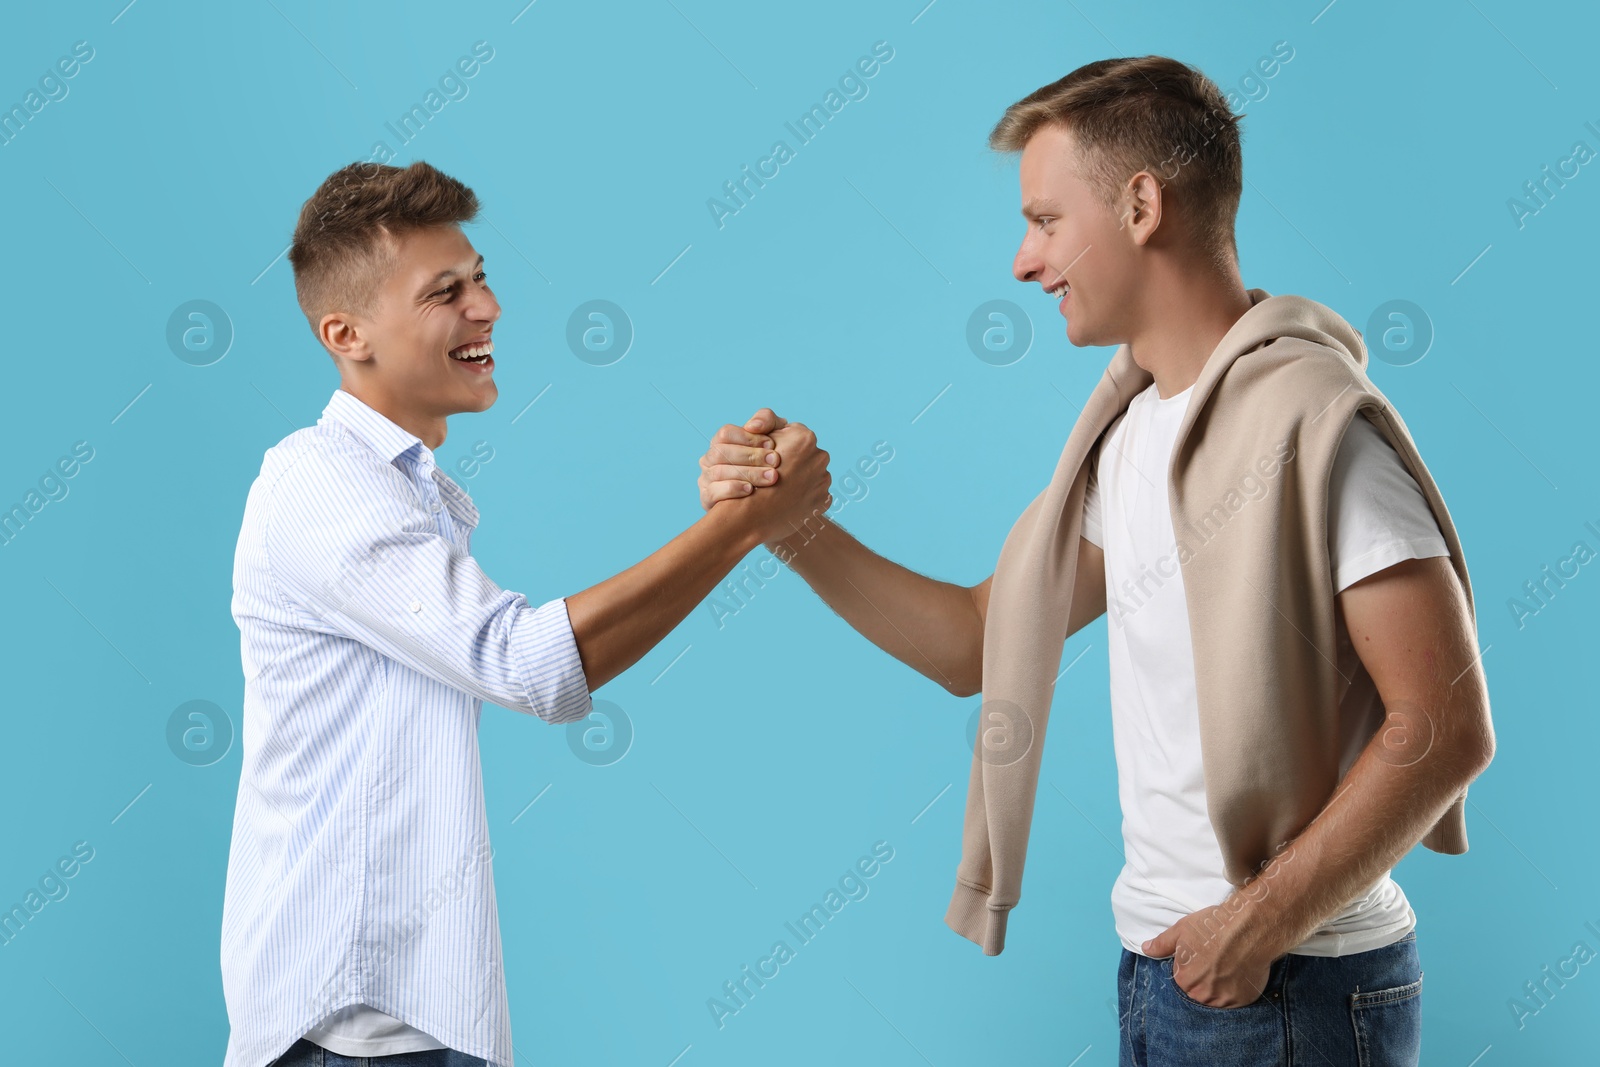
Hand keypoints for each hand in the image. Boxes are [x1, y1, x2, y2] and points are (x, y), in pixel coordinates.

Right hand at [698, 408, 788, 509]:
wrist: (772, 496)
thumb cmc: (770, 460)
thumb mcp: (774, 435)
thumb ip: (767, 421)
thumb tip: (753, 425)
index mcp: (721, 442)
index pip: (725, 433)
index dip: (747, 437)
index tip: (771, 444)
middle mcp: (710, 459)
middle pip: (721, 452)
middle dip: (750, 456)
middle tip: (775, 461)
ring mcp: (706, 479)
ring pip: (718, 472)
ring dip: (747, 473)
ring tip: (771, 477)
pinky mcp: (707, 498)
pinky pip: (713, 492)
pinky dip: (732, 489)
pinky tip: (751, 490)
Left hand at [1142, 902, 1276, 1007]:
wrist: (1248, 928)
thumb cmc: (1213, 927)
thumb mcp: (1181, 930)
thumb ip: (1162, 944)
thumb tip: (1146, 949)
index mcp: (1184, 980)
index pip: (1183, 977)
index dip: (1193, 964)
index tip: (1203, 953)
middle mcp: (1202, 995)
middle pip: (1199, 989)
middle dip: (1206, 976)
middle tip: (1217, 958)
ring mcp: (1224, 1000)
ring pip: (1217, 996)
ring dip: (1221, 984)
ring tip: (1229, 964)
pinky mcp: (1243, 1000)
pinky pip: (1236, 999)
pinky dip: (1237, 988)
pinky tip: (1239, 971)